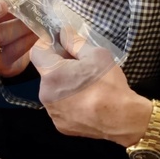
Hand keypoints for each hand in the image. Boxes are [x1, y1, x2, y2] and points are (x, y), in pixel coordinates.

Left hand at [30, 27, 151, 146]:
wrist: (122, 119)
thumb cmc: (108, 84)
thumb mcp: (96, 55)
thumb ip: (75, 42)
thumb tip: (63, 32)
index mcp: (51, 74)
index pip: (37, 52)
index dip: (47, 43)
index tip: (60, 42)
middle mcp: (45, 94)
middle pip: (46, 72)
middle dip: (59, 65)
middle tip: (80, 63)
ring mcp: (52, 113)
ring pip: (53, 90)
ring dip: (64, 84)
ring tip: (86, 84)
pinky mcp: (61, 125)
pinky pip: (60, 107)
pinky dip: (69, 102)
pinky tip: (86, 101)